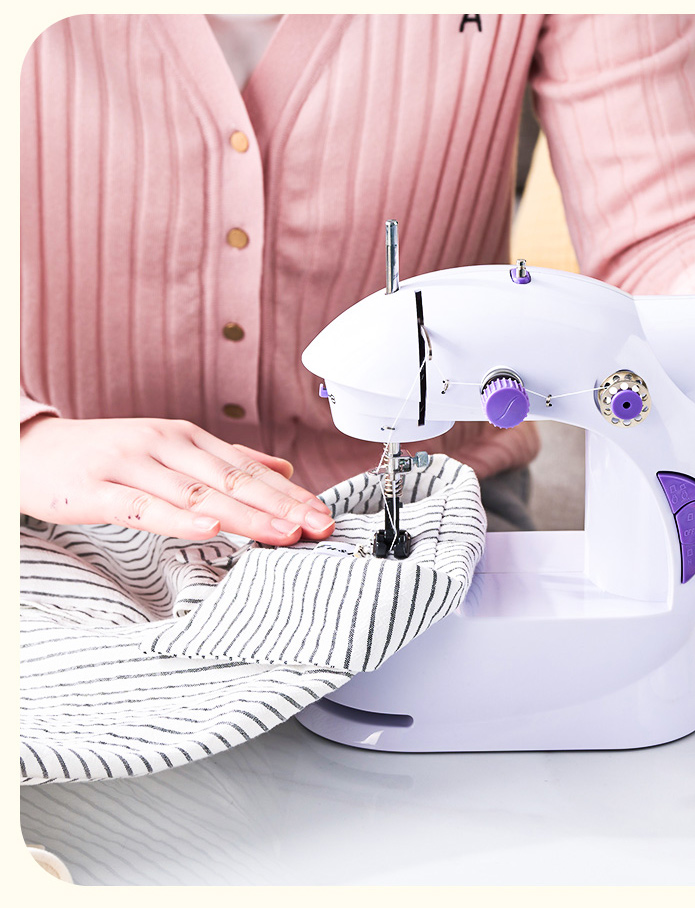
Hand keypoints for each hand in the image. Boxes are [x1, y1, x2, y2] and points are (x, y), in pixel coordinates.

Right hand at [20, 416, 334, 543]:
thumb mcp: (168, 448)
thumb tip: (283, 469)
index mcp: (186, 437)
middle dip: (280, 506)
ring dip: (245, 515)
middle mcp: (164, 445)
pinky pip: (144, 507)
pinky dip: (179, 518)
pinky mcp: (97, 490)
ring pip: (197, 493)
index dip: (288, 494)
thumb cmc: (104, 454)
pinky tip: (211, 528)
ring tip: (283, 533)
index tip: (322, 514)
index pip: (247, 469)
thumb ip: (226, 459)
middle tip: (318, 526)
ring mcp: (131, 465)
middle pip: (232, 479)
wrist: (30, 449)